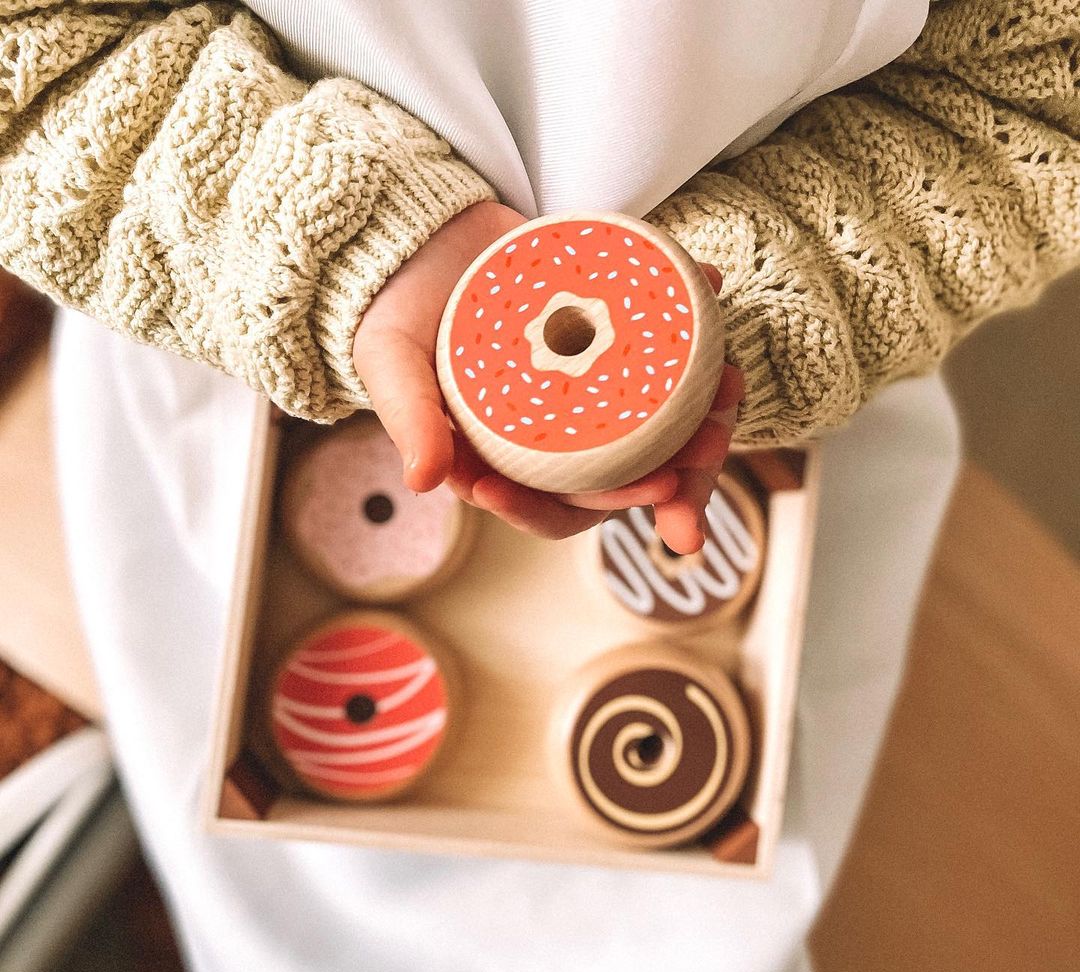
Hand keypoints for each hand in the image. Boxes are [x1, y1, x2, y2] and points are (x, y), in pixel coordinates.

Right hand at [351, 204, 740, 554]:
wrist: (415, 239)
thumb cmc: (396, 313)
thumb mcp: (391, 364)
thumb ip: (409, 418)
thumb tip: (426, 481)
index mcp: (506, 460)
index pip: (560, 504)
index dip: (606, 503)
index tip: (655, 488)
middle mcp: (551, 434)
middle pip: (620, 470)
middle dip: (673, 465)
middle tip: (709, 442)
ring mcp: (582, 387)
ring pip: (648, 417)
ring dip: (695, 406)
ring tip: (730, 382)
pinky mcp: (600, 335)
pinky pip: (649, 343)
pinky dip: (683, 318)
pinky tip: (709, 290)